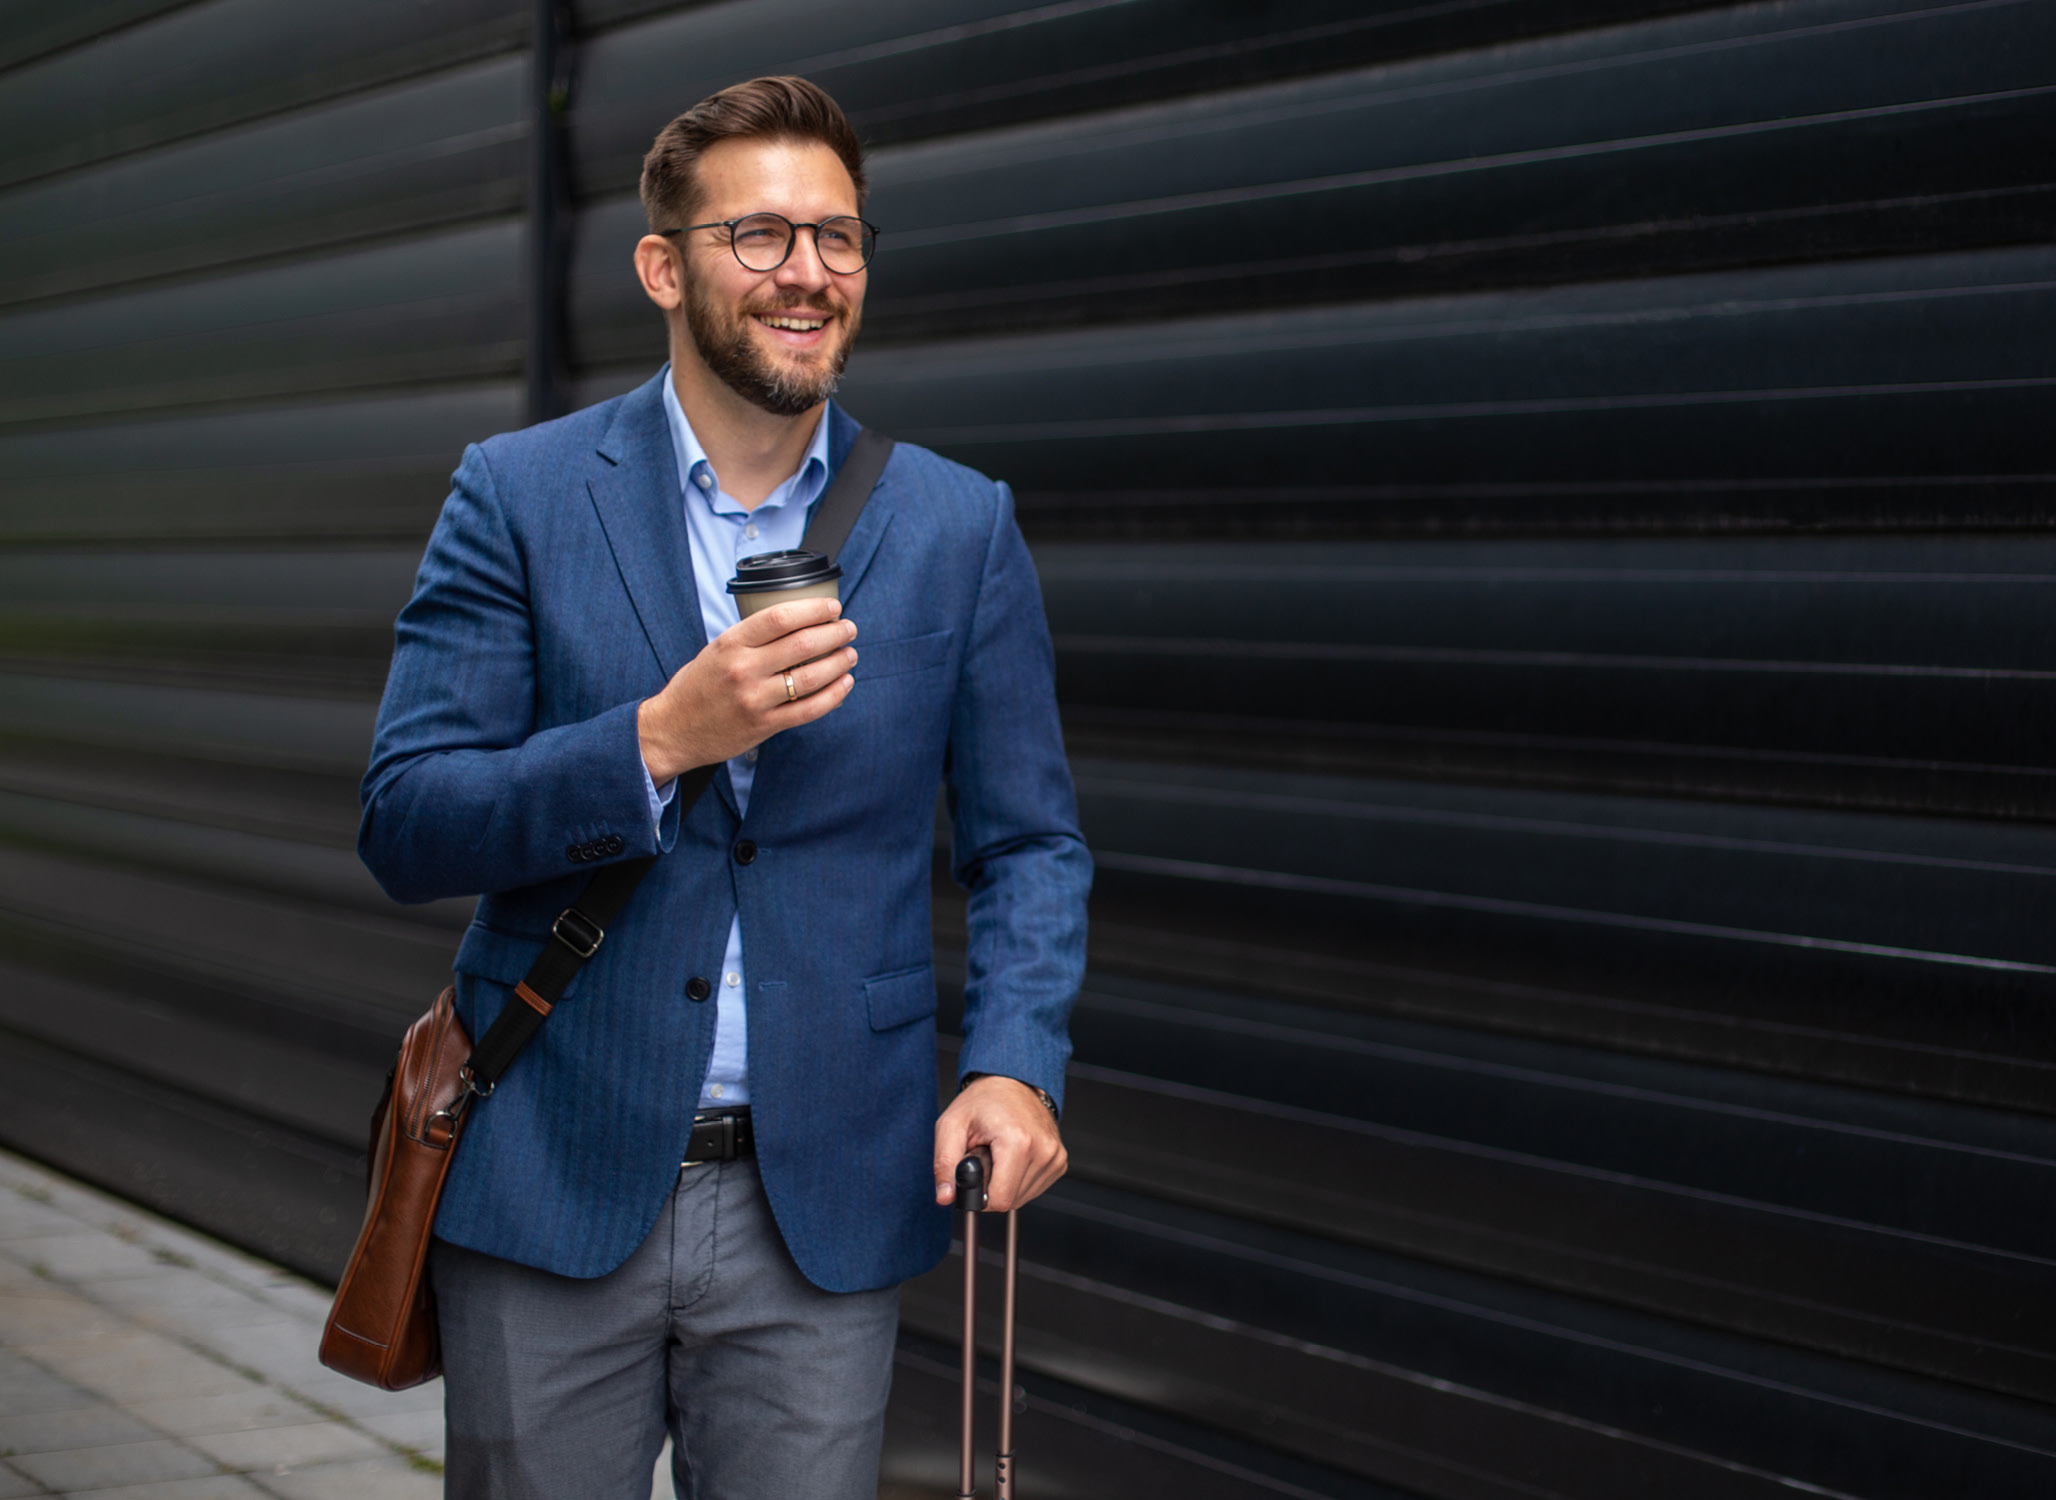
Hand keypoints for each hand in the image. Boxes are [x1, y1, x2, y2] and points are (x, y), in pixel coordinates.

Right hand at [637, 598, 856, 782]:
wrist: (672, 730)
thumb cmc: (696, 687)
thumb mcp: (715, 650)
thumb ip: (750, 638)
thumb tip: (797, 623)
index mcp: (730, 643)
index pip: (780, 617)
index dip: (813, 610)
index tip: (832, 608)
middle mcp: (743, 669)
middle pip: (803, 644)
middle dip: (834, 634)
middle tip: (848, 629)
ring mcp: (755, 699)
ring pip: (811, 677)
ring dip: (839, 663)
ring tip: (849, 655)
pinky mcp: (764, 725)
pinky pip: (809, 709)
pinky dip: (834, 695)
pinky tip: (844, 684)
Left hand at [933, 1076, 1066, 1213]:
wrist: (1012, 1081)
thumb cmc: (983, 1101)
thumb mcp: (951, 1126)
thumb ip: (944, 1164)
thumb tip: (945, 1197)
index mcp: (1018, 1142)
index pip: (1000, 1200)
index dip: (980, 1194)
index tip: (975, 1170)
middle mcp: (1043, 1150)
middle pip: (1010, 1200)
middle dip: (992, 1184)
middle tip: (986, 1155)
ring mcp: (1055, 1157)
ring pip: (1022, 1197)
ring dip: (1005, 1181)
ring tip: (999, 1152)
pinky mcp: (1059, 1162)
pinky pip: (1033, 1188)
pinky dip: (1018, 1178)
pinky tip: (1013, 1156)